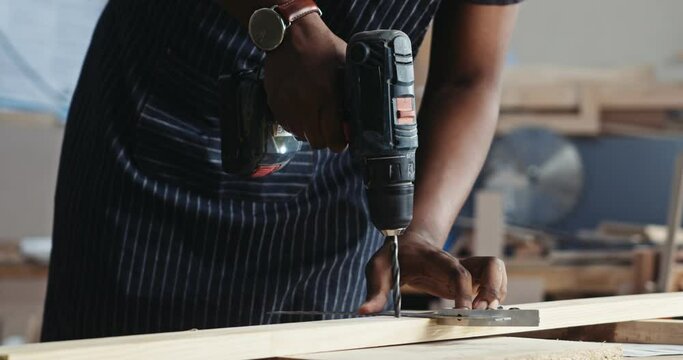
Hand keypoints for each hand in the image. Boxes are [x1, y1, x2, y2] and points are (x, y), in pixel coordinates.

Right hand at [264, 13, 346, 151]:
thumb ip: (352, 92)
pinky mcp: (274, 103)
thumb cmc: (323, 48)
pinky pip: (287, 126)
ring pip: (301, 136)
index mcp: (327, 95)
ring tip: (315, 117)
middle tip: (330, 129)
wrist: (291, 35)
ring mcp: (287, 105)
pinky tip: (302, 110)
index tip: (342, 138)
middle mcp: (305, 104)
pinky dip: (296, 123)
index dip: (340, 142)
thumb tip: (358, 116)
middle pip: (317, 142)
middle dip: (326, 139)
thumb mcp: (346, 66)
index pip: (333, 138)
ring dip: (310, 131)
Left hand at [358, 230, 506, 313]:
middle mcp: (455, 261)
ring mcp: (465, 268)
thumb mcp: (378, 270)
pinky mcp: (470, 277)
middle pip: (489, 265)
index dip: (463, 290)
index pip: (456, 270)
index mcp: (434, 259)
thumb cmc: (393, 256)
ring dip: (497, 292)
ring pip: (496, 270)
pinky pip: (494, 282)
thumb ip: (374, 291)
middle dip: (492, 290)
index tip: (463, 311)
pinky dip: (495, 296)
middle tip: (479, 312)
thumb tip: (364, 310)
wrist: (406, 242)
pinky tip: (479, 310)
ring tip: (483, 312)